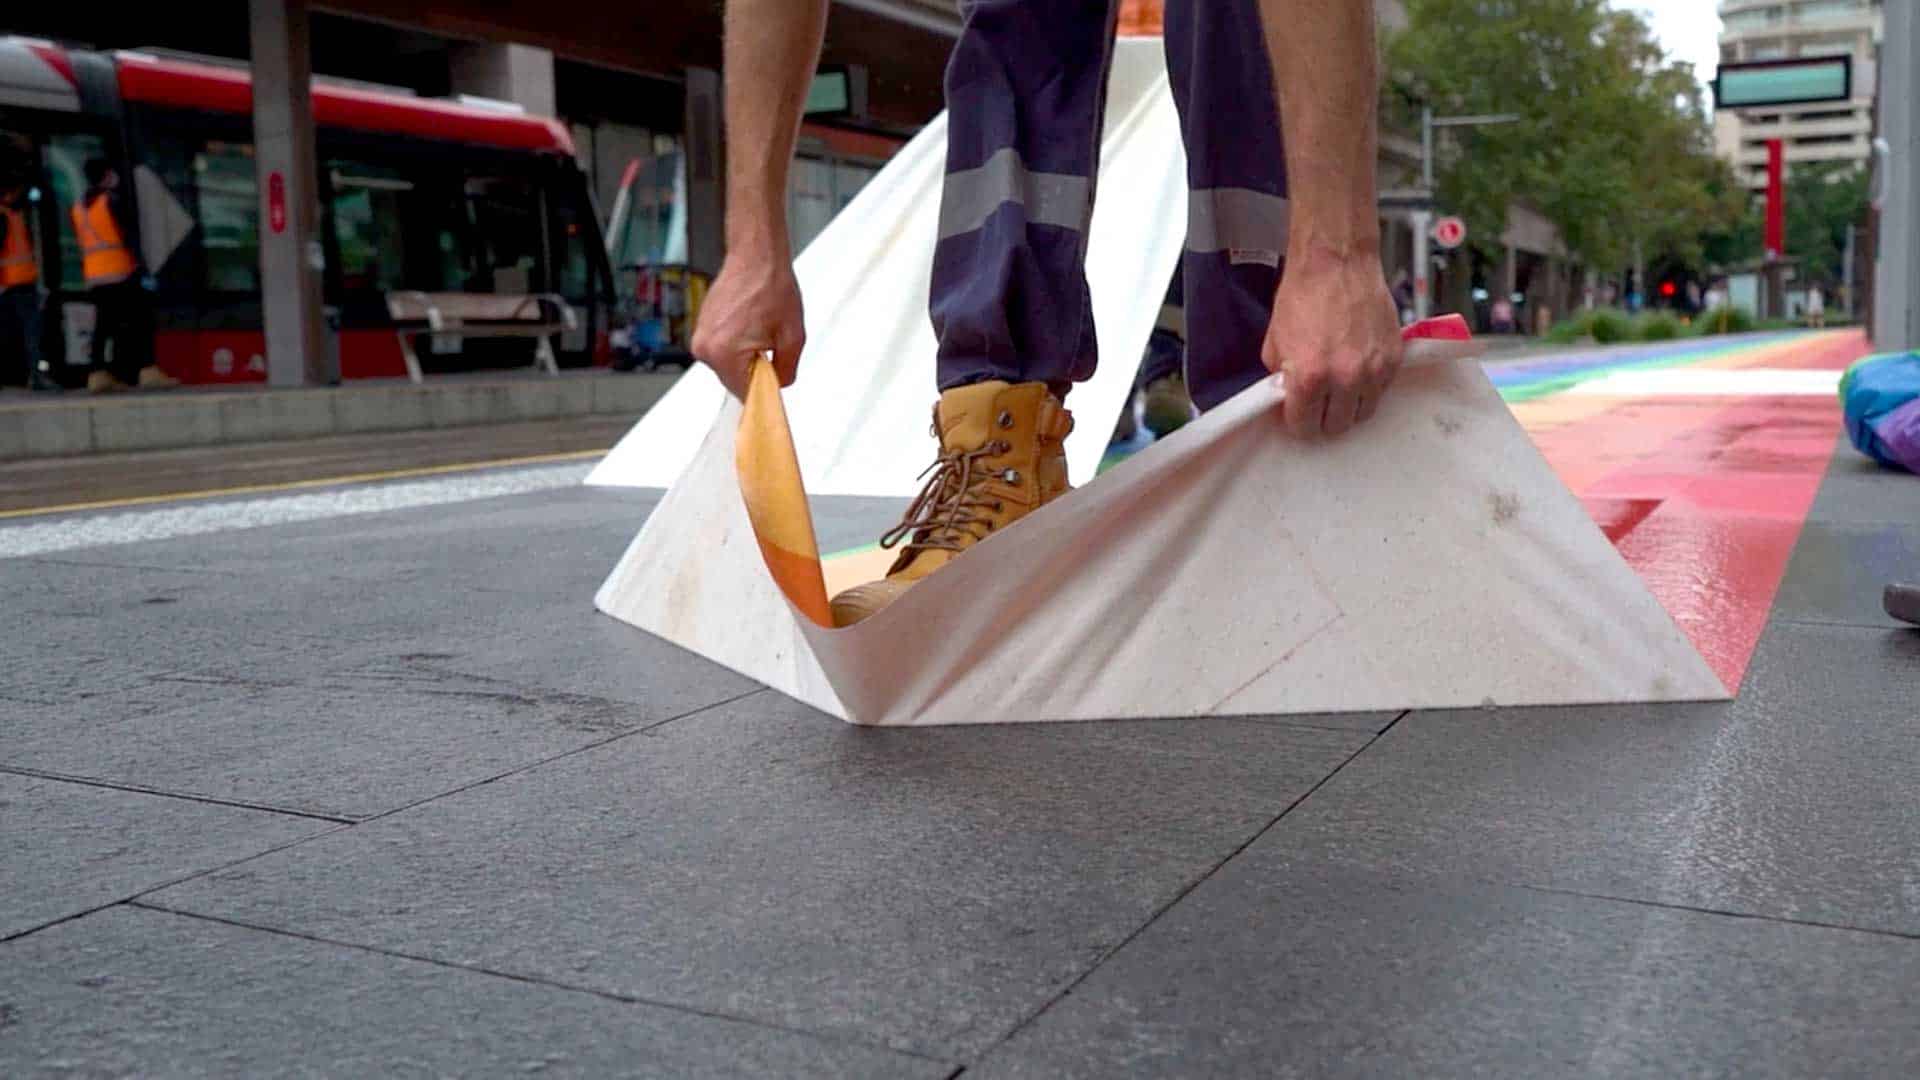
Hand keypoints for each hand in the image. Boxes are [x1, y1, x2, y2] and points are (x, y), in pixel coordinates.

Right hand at [691, 247, 804, 399]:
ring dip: (746, 357)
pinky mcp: (701, 327)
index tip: (774, 383)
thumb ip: (787, 371)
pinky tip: (751, 325)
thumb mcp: (793, 337)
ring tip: (760, 330)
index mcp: (723, 353)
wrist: (756, 256)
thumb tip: (779, 386)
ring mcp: (700, 336)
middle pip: (733, 380)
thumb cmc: (772, 288)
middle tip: (772, 346)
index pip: (742, 393)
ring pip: (727, 365)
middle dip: (755, 371)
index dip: (762, 390)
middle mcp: (704, 347)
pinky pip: (721, 350)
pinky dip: (737, 345)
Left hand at [1262, 252, 1403, 437]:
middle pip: (1337, 426)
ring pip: (1363, 413)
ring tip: (1339, 389)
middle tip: (1318, 403)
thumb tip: (1287, 397)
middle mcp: (1345, 379)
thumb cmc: (1303, 296)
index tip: (1298, 415)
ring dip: (1349, 406)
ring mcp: (1373, 370)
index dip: (1298, 422)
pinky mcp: (1394, 359)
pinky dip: (1369, 387)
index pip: (1305, 426)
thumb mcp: (1275, 343)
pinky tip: (1357, 370)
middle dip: (1324, 418)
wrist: (1336, 263)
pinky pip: (1382, 391)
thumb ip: (1281, 378)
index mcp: (1310, 377)